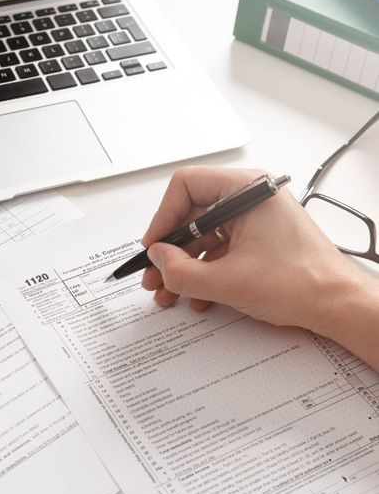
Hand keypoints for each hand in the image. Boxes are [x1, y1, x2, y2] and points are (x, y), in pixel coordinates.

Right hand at [141, 166, 370, 336]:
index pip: (186, 186)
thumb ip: (181, 271)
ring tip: (169, 292)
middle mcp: (249, 198)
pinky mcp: (258, 239)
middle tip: (154, 275)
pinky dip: (204, 271)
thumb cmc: (302, 283)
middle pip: (192, 214)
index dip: (163, 216)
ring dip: (183, 266)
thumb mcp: (228, 281)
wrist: (339, 307)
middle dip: (170, 250)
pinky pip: (219, 249)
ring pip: (203, 236)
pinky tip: (196, 296)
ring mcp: (254, 219)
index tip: (154, 246)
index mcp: (246, 190)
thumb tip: (157, 259)